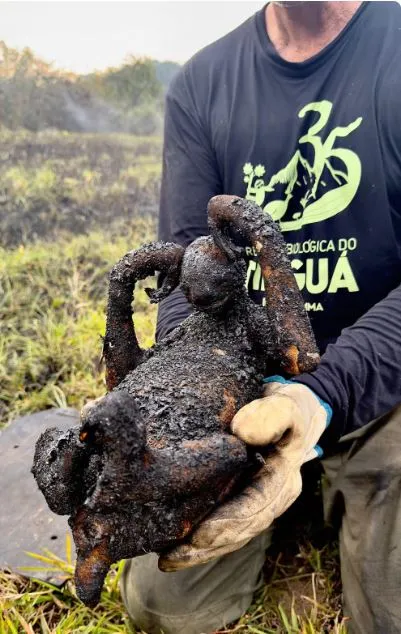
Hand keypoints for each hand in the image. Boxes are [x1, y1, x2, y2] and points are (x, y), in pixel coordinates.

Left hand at [159, 377, 330, 570]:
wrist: (289, 410)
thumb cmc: (288, 407)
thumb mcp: (287, 405)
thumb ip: (271, 414)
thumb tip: (243, 433)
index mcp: (284, 480)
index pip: (256, 507)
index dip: (228, 523)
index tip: (199, 535)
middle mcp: (273, 498)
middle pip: (241, 530)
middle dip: (207, 546)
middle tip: (171, 557)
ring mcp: (258, 502)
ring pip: (231, 533)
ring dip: (200, 550)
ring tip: (167, 559)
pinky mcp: (243, 498)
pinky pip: (224, 523)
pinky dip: (202, 538)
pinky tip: (175, 545)